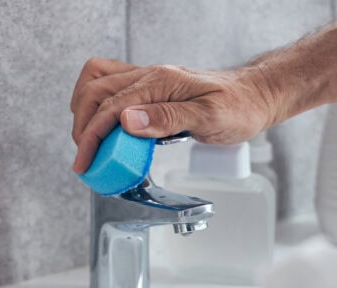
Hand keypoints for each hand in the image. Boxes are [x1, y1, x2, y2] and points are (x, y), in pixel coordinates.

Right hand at [70, 58, 275, 173]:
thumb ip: (167, 119)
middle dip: (82, 126)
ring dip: (85, 111)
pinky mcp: (151, 88)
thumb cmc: (238, 107)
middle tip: (84, 157)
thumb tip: (127, 120)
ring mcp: (148, 79)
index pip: (111, 106)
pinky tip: (103, 126)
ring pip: (98, 83)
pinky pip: (112, 86)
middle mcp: (150, 76)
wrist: (254, 96)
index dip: (92, 136)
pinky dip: (98, 104)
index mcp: (160, 82)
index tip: (84, 162)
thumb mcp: (208, 118)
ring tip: (88, 142)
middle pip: (95, 91)